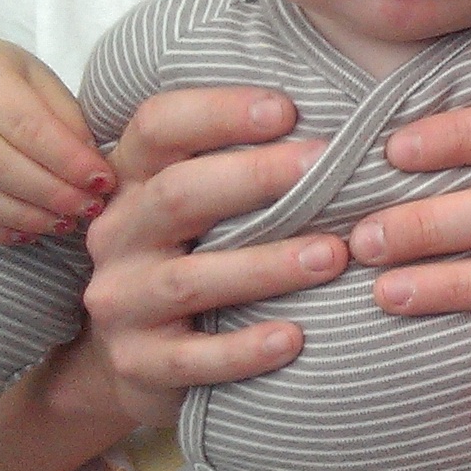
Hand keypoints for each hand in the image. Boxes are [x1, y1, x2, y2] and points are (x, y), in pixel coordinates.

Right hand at [0, 39, 112, 242]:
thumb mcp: (34, 78)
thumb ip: (63, 118)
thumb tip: (89, 169)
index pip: (24, 125)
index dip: (66, 160)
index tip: (101, 181)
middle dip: (49, 193)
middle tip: (87, 208)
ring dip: (23, 216)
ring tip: (63, 223)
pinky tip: (25, 232)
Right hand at [80, 88, 343, 426]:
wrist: (140, 360)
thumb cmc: (201, 259)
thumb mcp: (207, 207)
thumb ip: (249, 167)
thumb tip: (350, 128)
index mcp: (134, 180)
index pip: (158, 126)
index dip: (217, 112)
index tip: (287, 109)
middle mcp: (119, 233)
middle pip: (178, 194)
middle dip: (256, 177)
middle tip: (329, 168)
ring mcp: (122, 300)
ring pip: (190, 279)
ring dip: (266, 265)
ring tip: (334, 255)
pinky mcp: (139, 361)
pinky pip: (191, 358)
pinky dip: (244, 349)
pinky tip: (294, 338)